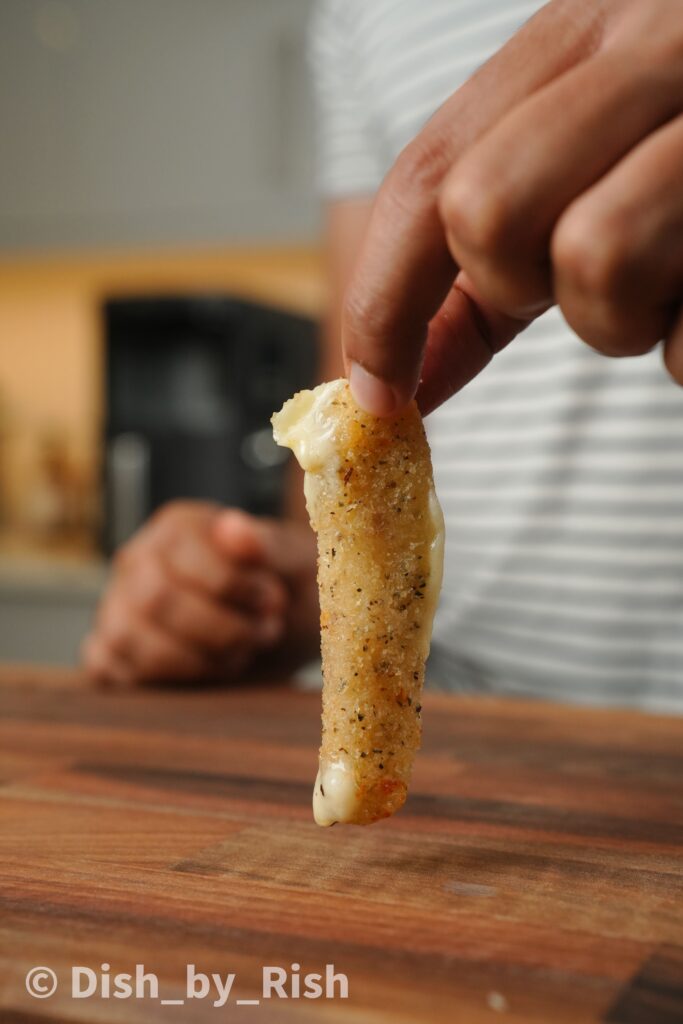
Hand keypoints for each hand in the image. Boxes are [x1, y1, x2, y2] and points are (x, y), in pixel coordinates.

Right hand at [81, 502, 318, 686]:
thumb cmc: (288, 587)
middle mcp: (138, 560)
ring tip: (239, 653)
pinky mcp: (110, 649)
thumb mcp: (295, 562)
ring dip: (195, 660)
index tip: (275, 603)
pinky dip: (156, 678)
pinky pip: (104, 667)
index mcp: (179, 526)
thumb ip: (267, 544)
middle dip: (221, 629)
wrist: (284, 625)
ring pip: (126, 637)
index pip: (185, 557)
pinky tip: (203, 671)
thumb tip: (232, 527)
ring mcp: (117, 604)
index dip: (234, 588)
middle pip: (155, 599)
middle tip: (264, 633)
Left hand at [342, 0, 682, 415]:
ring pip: (595, 259)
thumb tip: (390, 380)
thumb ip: (487, 265)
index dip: (382, 301)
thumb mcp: (586, 167)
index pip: (429, 175)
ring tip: (674, 279)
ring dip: (622, 317)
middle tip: (575, 279)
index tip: (374, 390)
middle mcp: (654, 41)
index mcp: (581, 34)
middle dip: (514, 285)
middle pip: (486, 213)